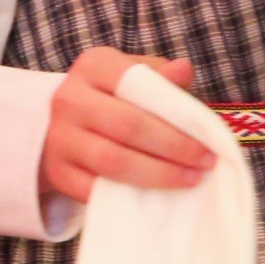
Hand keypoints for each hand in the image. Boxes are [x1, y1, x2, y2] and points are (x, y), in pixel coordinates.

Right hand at [38, 48, 211, 204]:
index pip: (137, 85)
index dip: (176, 112)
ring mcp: (59, 138)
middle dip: (174, 147)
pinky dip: (130, 196)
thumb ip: (160, 76)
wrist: (65, 124)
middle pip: (128, 126)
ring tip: (189, 179)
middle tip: (204, 163)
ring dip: (158, 174)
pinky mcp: (58, 173)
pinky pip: (96, 190)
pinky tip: (157, 197)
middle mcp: (69, 99)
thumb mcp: (134, 76)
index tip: (206, 137)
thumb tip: (184, 69)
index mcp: (93, 66)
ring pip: (113, 161)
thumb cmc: (113, 97)